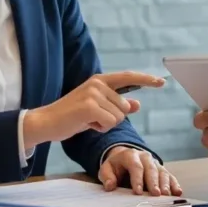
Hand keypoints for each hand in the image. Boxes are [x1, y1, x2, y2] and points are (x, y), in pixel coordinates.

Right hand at [23, 71, 164, 148]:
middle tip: (92, 118)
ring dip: (106, 124)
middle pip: (125, 107)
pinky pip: (110, 123)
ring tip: (87, 121)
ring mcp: (94, 94)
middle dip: (113, 118)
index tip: (161, 82)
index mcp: (100, 81)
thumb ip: (117, 105)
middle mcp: (98, 83)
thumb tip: (137, 104)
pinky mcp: (90, 106)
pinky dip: (100, 129)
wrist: (46, 122)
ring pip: (119, 116)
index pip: (128, 77)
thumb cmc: (72, 116)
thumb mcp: (97, 109)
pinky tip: (86, 124)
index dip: (146, 79)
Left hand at [98, 146, 181, 195]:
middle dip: (153, 182)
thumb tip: (110, 186)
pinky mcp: (161, 170)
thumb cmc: (116, 166)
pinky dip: (174, 184)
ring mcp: (155, 163)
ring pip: (162, 172)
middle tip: (155, 194)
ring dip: (165, 184)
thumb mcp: (106, 169)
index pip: (136, 166)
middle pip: (151, 169)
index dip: (137, 179)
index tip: (138, 191)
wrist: (125, 157)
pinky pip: (169, 176)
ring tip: (166, 195)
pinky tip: (177, 192)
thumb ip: (107, 176)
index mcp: (130, 155)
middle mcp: (145, 157)